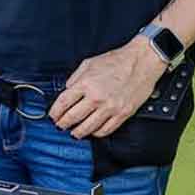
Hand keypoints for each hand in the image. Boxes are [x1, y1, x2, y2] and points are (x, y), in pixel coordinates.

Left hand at [48, 37, 165, 138]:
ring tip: (74, 132)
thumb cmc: (118, 60)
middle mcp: (97, 97)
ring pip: (88, 128)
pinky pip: (106, 130)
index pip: (63, 103)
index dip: (55, 112)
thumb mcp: (89, 63)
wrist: (142, 62)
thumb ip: (75, 78)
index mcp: (86, 83)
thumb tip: (67, 90)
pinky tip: (93, 131)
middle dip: (62, 124)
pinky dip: (96, 133)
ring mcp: (110, 107)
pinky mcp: (122, 114)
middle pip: (72, 117)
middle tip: (59, 126)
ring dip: (77, 132)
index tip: (53, 115)